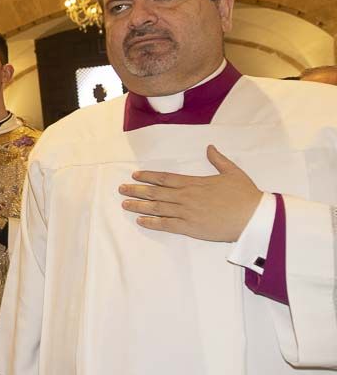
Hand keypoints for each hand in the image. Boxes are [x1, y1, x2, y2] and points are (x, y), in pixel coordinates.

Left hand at [119, 146, 262, 241]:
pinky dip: (152, 222)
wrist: (253, 216)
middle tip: (121, 189)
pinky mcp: (190, 228)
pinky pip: (166, 224)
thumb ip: (218, 159)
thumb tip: (210, 147)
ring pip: (157, 207)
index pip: (164, 178)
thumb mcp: (232, 172)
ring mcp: (186, 212)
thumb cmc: (245, 195)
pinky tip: (140, 220)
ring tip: (125, 203)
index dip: (148, 176)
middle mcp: (186, 196)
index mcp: (194, 182)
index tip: (135, 175)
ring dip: (139, 205)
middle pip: (155, 192)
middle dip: (136, 190)